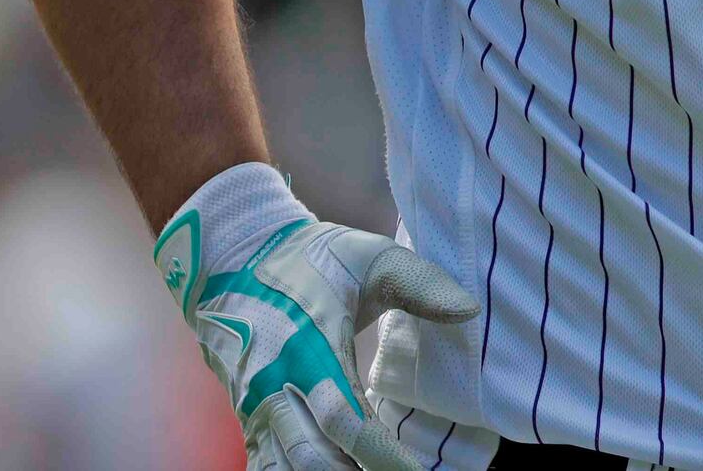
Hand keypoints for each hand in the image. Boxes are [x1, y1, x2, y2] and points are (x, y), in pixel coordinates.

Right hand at [155, 163, 476, 469]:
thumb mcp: (370, 257)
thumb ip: (420, 283)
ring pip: (286, 467)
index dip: (385, 457)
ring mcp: (257, 406)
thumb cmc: (312, 257)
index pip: (349, 421)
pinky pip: (266, 462)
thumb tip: (469, 310)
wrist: (233, 254)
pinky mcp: (248, 415)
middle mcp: (277, 387)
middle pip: (314, 459)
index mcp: (311, 350)